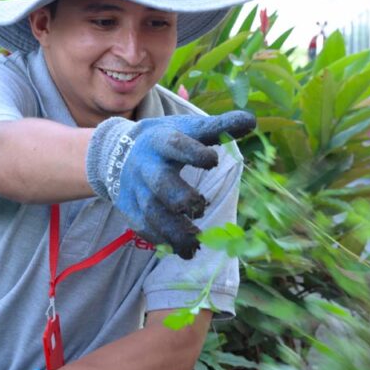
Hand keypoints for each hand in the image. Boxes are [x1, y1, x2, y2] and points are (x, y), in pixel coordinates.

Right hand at [86, 110, 255, 258]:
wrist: (118, 151)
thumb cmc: (165, 141)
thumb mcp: (186, 128)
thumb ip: (218, 127)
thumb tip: (251, 121)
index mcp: (160, 141)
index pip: (174, 145)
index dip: (193, 153)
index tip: (214, 161)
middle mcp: (145, 166)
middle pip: (160, 183)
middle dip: (181, 199)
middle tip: (201, 207)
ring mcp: (135, 189)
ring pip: (152, 212)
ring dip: (174, 230)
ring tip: (195, 245)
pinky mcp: (130, 207)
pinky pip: (144, 227)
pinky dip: (161, 239)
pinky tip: (181, 248)